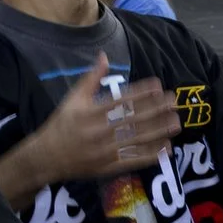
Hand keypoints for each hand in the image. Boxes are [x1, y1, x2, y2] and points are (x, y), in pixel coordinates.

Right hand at [30, 55, 178, 179]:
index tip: (158, 86)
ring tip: (176, 122)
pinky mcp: (109, 166)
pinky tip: (166, 148)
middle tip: (174, 102)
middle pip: (132, 119)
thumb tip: (104, 56)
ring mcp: (105, 150)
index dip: (141, 93)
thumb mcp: (73, 99)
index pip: (121, 100)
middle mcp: (99, 131)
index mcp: (90, 113)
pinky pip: (133, 160)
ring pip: (136, 139)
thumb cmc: (61, 124)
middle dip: (156, 110)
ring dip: (158, 131)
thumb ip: (91, 78)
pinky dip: (151, 155)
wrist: (46, 157)